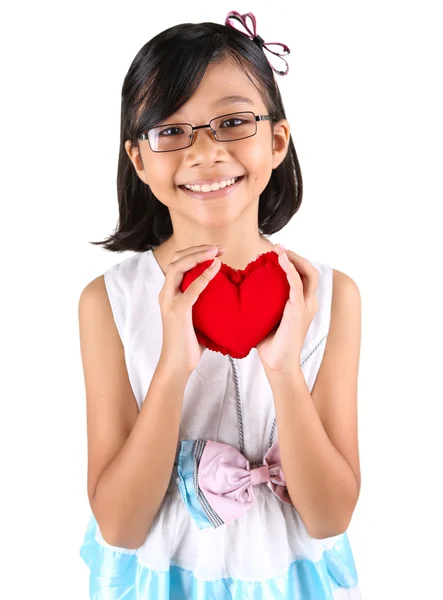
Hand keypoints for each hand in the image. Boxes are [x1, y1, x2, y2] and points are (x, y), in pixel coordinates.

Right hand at [157, 244, 224, 376]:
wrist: (177, 365)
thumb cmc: (190, 343)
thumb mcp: (198, 316)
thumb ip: (205, 301)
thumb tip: (228, 292)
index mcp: (169, 292)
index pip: (178, 262)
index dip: (196, 251)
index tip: (217, 250)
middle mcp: (166, 294)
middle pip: (176, 259)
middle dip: (198, 249)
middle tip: (220, 248)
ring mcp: (169, 302)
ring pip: (177, 268)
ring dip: (198, 256)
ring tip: (216, 252)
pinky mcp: (176, 313)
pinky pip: (190, 290)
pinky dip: (203, 277)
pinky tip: (216, 268)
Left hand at [256, 244, 319, 373]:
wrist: (277, 364)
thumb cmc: (270, 344)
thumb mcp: (267, 318)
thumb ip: (263, 304)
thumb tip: (242, 293)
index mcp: (303, 304)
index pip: (304, 276)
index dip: (294, 262)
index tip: (277, 253)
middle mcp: (309, 303)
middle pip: (310, 270)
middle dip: (296, 256)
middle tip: (278, 248)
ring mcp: (306, 306)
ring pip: (309, 273)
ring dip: (294, 258)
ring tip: (279, 250)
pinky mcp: (299, 310)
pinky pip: (297, 283)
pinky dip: (290, 269)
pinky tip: (281, 260)